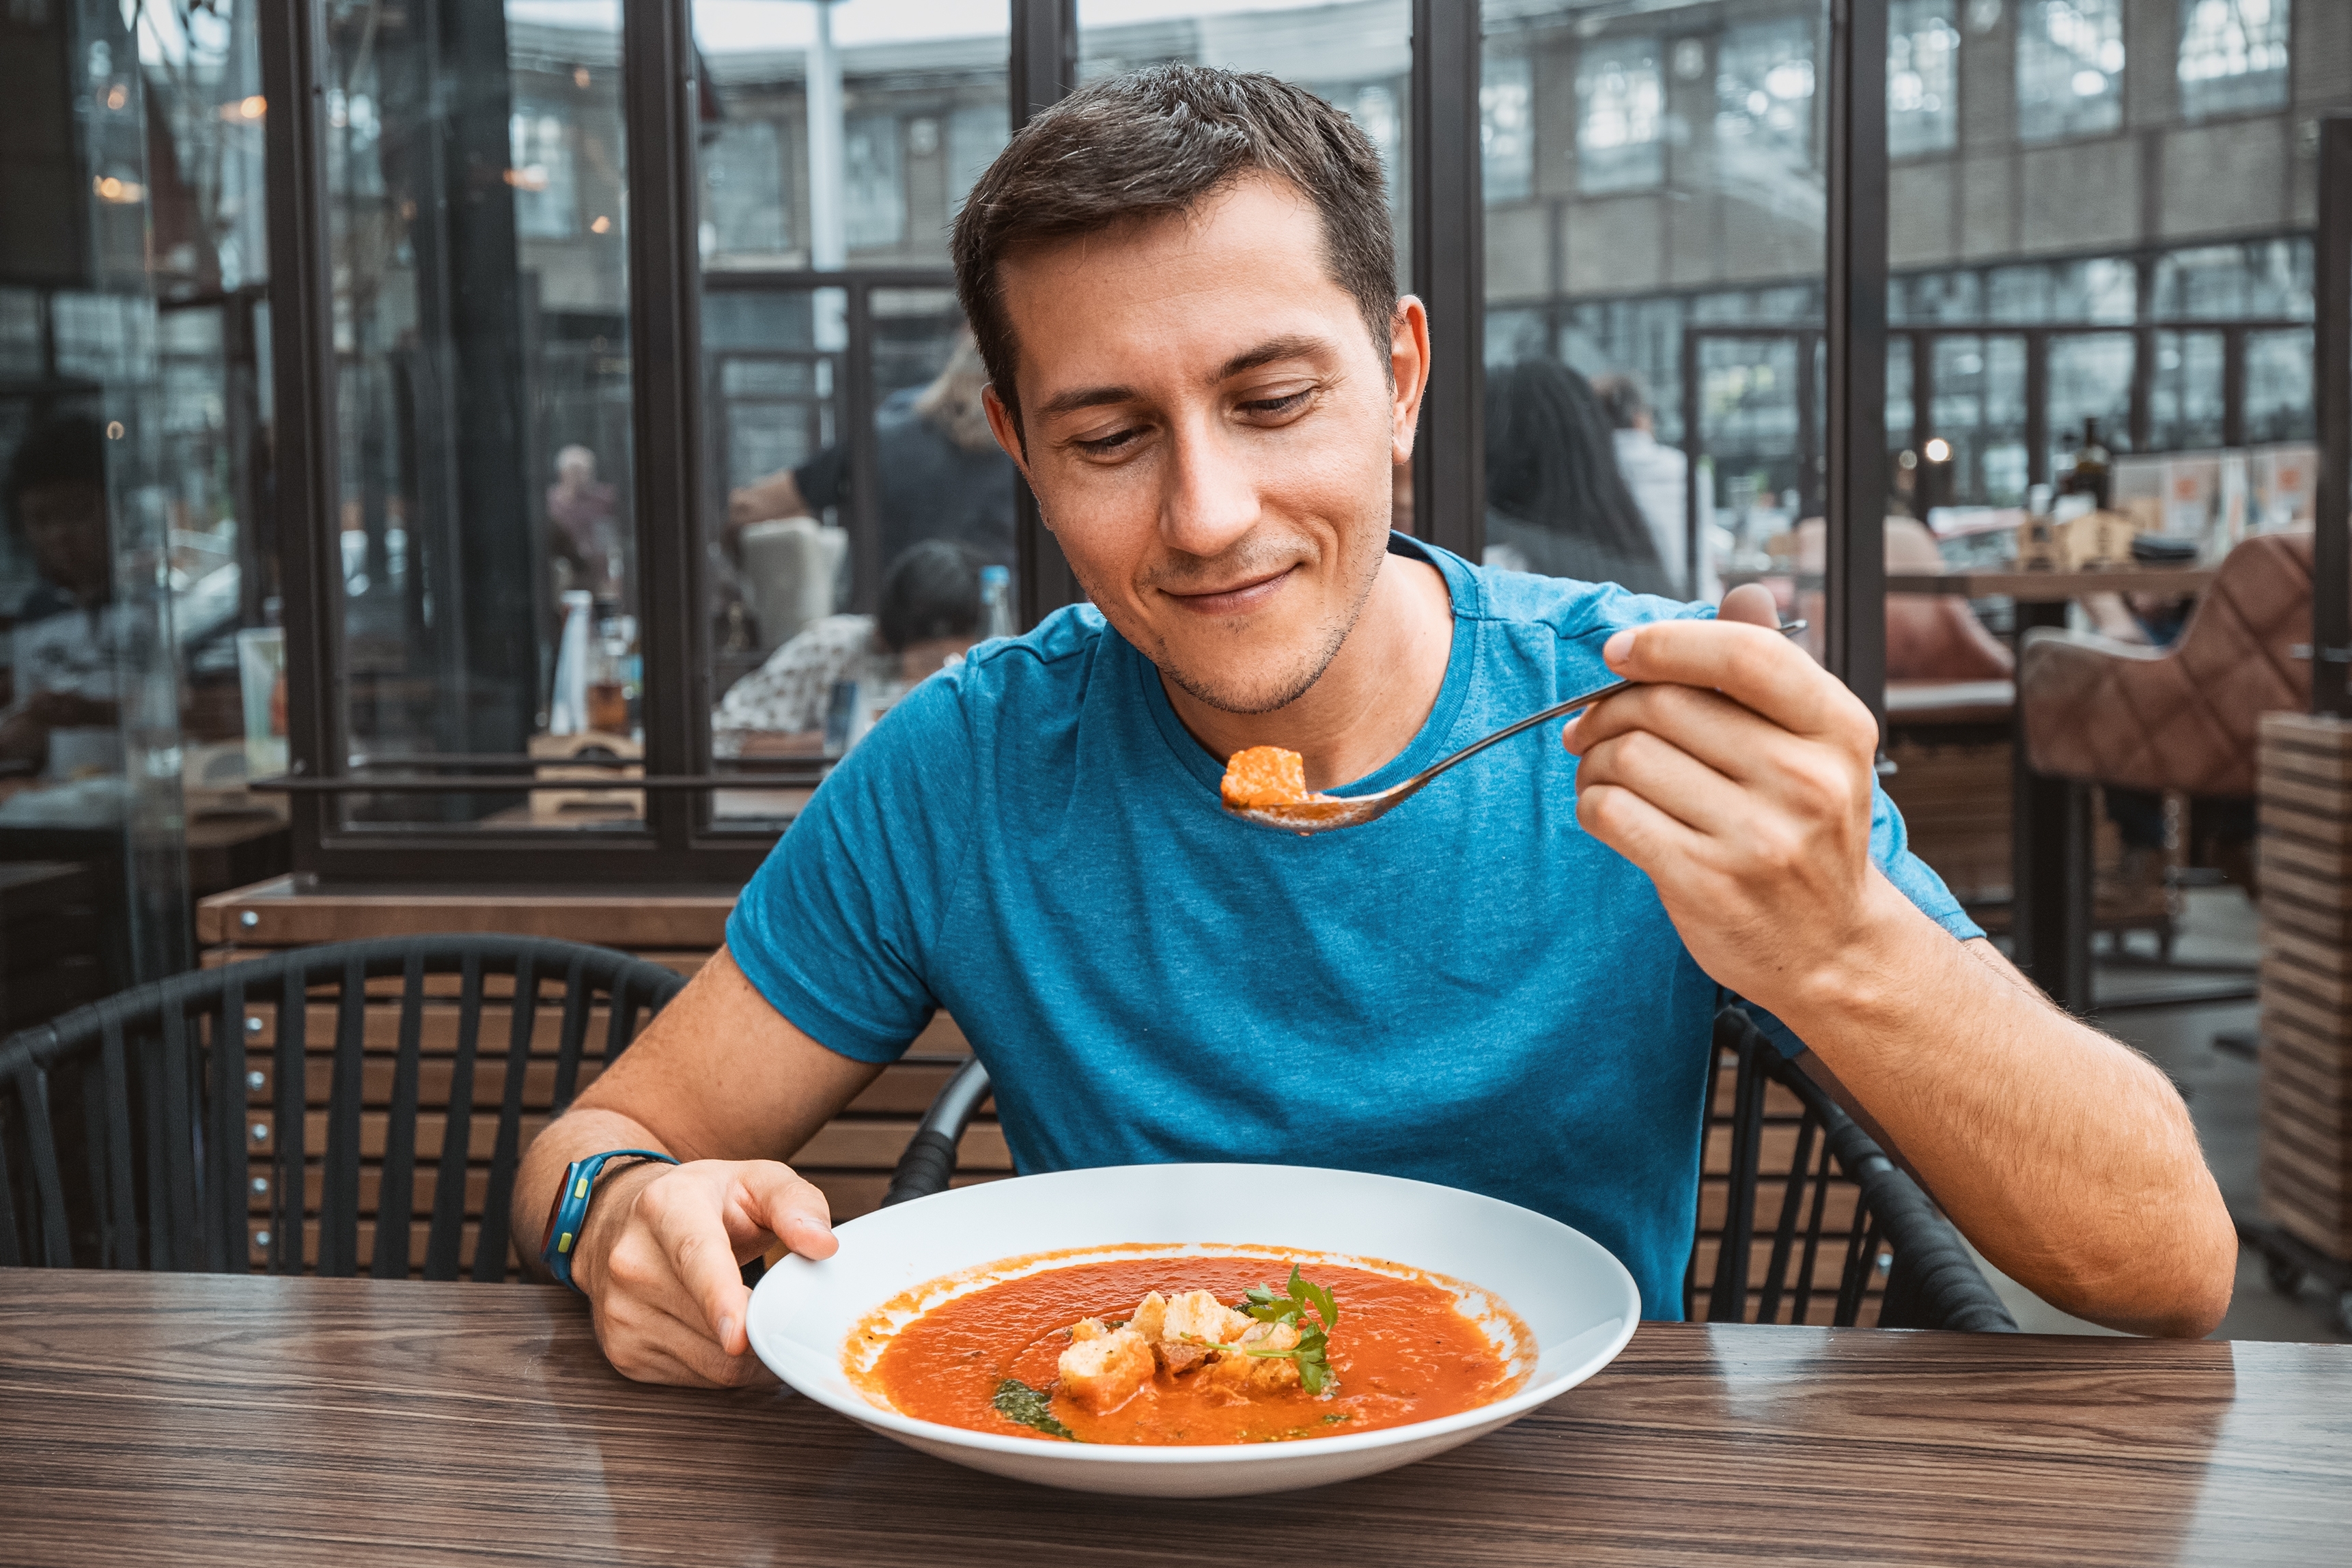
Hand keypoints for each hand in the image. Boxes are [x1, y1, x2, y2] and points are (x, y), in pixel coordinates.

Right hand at [574, 1157, 837, 1386]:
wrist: (624, 1220)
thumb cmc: (703, 1201)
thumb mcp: (755, 1181)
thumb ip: (795, 1204)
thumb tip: (823, 1244)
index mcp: (667, 1208)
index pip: (695, 1258)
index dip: (719, 1298)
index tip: (738, 1335)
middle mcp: (633, 1260)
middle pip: (713, 1324)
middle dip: (762, 1325)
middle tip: (779, 1304)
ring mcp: (621, 1311)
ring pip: (711, 1363)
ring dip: (747, 1352)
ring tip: (748, 1312)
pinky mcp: (622, 1351)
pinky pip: (696, 1380)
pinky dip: (721, 1363)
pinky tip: (718, 1329)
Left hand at [1560, 584, 1893, 1012]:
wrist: (1831, 945)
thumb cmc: (1810, 836)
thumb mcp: (1818, 749)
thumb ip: (1773, 673)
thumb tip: (1741, 594)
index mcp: (1836, 729)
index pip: (1742, 653)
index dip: (1665, 642)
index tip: (1621, 652)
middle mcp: (1805, 780)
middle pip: (1665, 704)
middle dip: (1610, 707)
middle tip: (1593, 724)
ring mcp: (1757, 836)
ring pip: (1628, 756)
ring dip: (1593, 758)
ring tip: (1601, 770)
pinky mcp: (1705, 881)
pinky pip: (1611, 812)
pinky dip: (1591, 801)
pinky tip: (1605, 806)